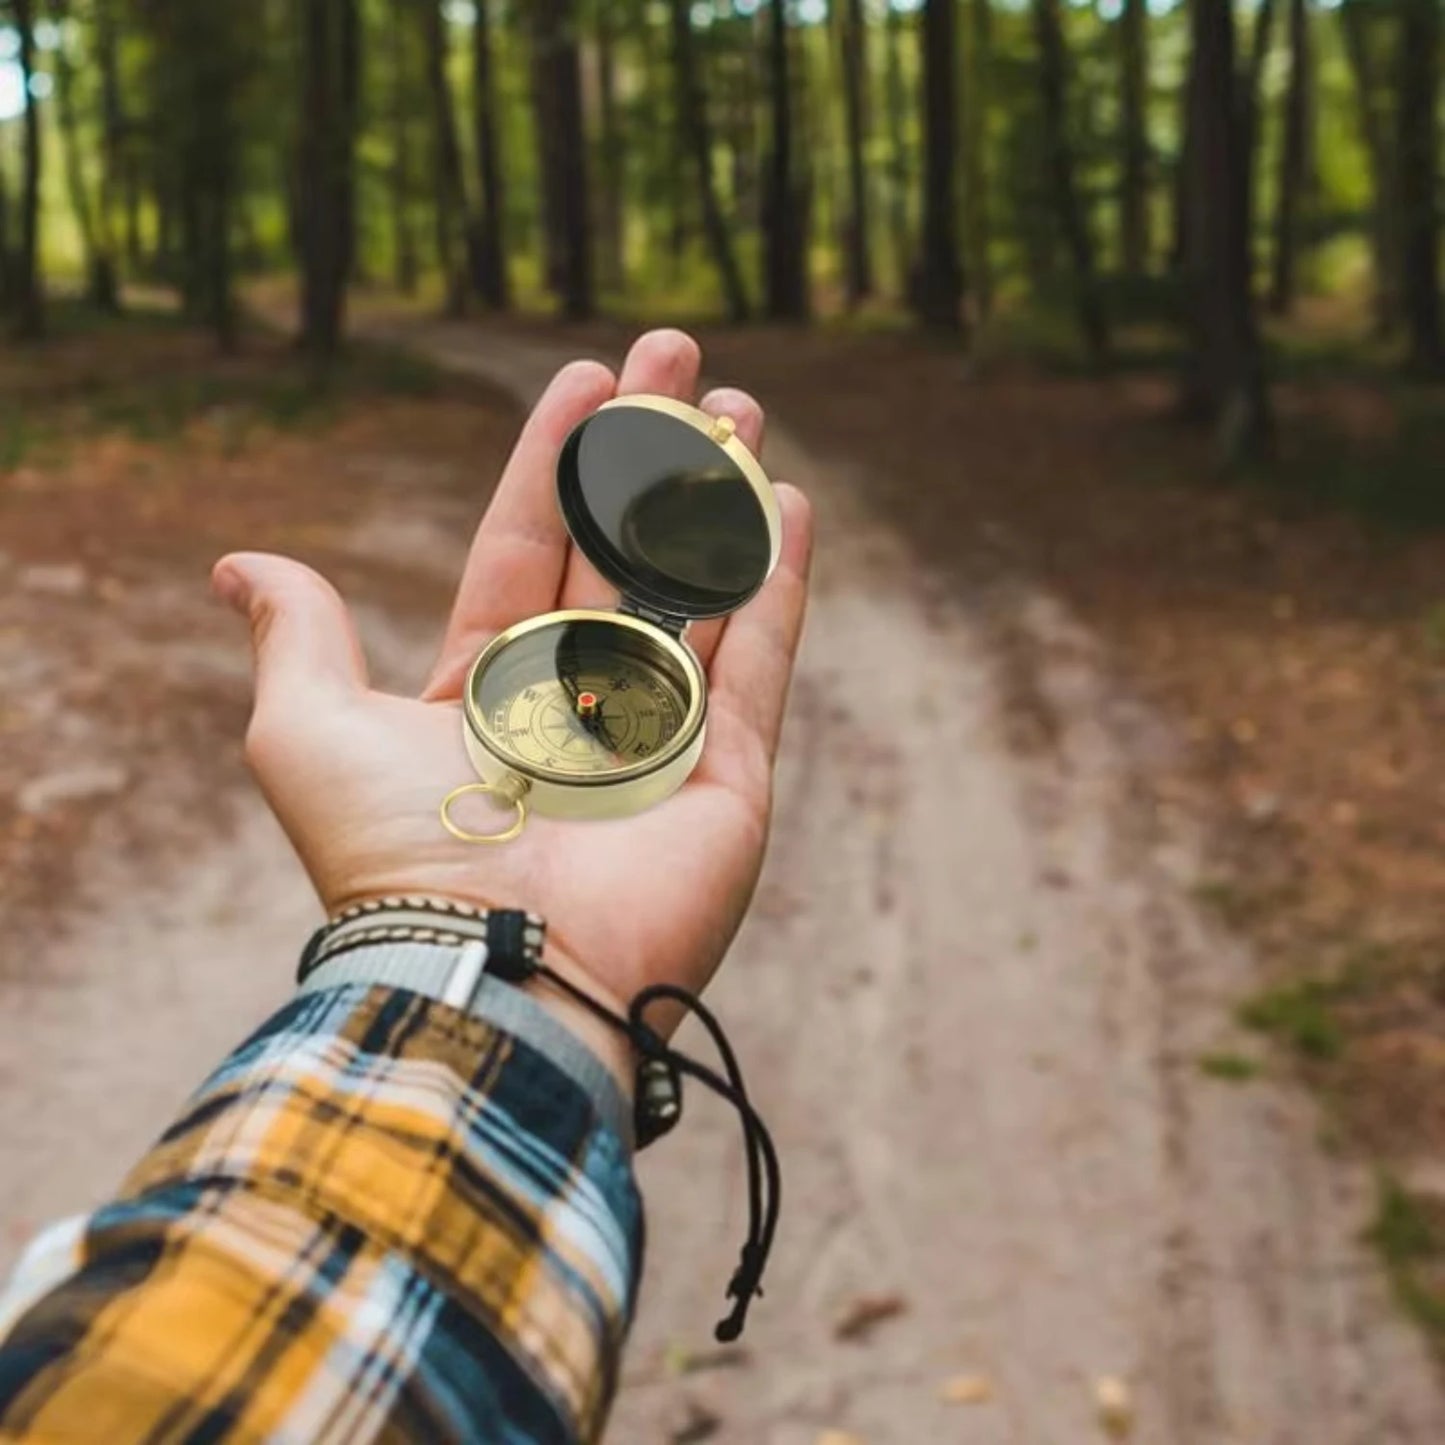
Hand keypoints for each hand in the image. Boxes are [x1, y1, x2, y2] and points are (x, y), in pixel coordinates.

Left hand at [212, 330, 812, 1081]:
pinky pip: (760, 663)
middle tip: (679, 357)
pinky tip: (787, 501)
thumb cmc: (391, 859)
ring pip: (697, 590)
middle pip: (620, 551)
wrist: (491, 972)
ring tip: (738, 407)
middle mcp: (576, 704)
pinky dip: (779, 585)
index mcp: (488, 687)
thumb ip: (295, 641)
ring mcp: (658, 738)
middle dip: (648, 451)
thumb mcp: (306, 733)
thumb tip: (240, 565)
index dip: (551, 459)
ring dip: (718, 496)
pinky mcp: (728, 776)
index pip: (525, 545)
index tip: (584, 374)